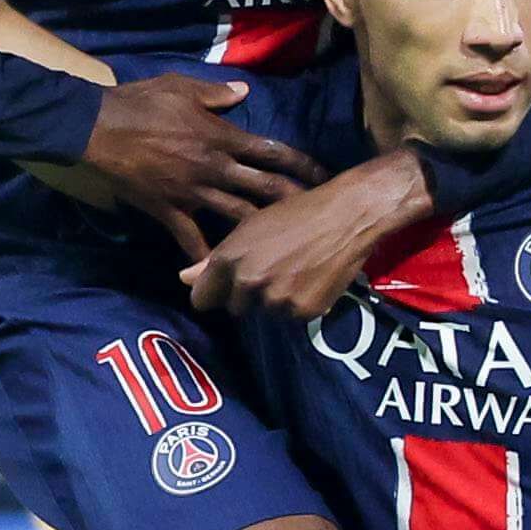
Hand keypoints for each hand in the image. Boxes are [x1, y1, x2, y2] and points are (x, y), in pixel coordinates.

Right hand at [65, 74, 318, 240]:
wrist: (96, 129)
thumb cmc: (138, 102)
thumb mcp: (180, 87)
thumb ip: (215, 93)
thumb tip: (243, 91)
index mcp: (221, 137)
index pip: (271, 151)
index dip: (300, 163)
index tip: (322, 175)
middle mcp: (214, 167)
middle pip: (264, 188)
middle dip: (294, 201)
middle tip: (318, 215)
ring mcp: (193, 192)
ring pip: (237, 216)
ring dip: (261, 231)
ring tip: (283, 247)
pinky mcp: (168, 210)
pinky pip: (191, 238)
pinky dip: (204, 255)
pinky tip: (217, 271)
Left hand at [187, 148, 423, 321]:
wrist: (346, 215)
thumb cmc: (295, 212)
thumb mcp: (250, 228)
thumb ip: (214, 259)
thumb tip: (183, 279)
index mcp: (229, 259)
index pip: (202, 299)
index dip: (213, 293)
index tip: (226, 287)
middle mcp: (249, 283)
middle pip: (235, 308)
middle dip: (247, 294)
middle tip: (273, 267)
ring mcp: (277, 300)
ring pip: (265, 312)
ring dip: (275, 298)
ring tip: (295, 269)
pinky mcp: (303, 312)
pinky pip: (292, 317)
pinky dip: (300, 303)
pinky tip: (311, 278)